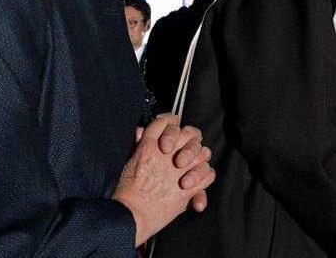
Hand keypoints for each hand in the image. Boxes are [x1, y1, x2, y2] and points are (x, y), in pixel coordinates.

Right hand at [113, 115, 215, 245]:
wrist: (131, 215)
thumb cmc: (126, 192)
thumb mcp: (127, 163)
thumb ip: (138, 145)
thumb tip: (141, 131)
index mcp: (149, 146)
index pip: (167, 121)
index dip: (172, 123)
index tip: (173, 129)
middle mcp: (167, 154)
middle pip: (190, 133)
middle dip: (190, 140)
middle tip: (183, 152)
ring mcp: (180, 170)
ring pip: (203, 152)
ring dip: (200, 158)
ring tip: (190, 167)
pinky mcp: (189, 187)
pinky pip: (208, 174)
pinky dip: (206, 177)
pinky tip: (197, 182)